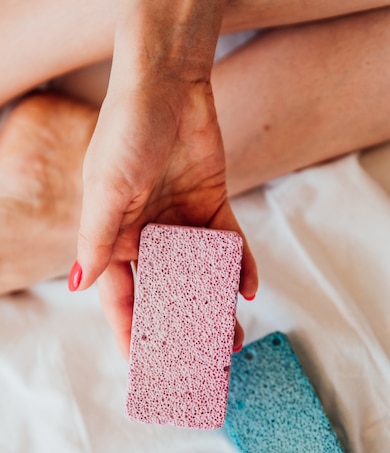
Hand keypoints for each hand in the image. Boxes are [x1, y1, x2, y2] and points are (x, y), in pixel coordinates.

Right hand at [70, 0, 257, 356]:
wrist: (168, 86)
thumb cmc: (126, 131)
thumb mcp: (105, 190)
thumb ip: (97, 240)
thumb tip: (79, 285)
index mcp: (115, 238)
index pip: (121, 297)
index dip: (130, 332)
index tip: (142, 365)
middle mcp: (148, 238)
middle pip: (164, 294)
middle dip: (179, 328)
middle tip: (197, 360)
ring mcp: (181, 226)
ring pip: (199, 278)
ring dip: (214, 306)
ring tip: (229, 337)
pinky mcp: (212, 209)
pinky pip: (228, 246)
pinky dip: (238, 267)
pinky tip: (247, 289)